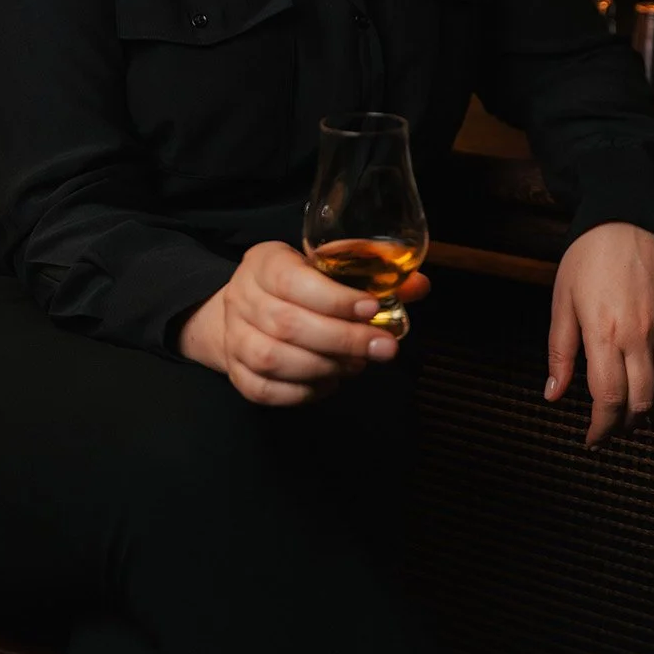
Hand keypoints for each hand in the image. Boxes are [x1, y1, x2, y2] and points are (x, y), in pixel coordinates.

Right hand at [177, 240, 430, 406]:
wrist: (246, 308)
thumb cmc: (297, 283)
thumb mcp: (326, 265)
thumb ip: (371, 274)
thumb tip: (419, 286)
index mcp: (265, 262)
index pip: (293, 280)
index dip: (335, 298)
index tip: (372, 308)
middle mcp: (242, 297)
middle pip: (287, 324)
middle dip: (343, 339)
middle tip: (382, 347)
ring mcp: (233, 337)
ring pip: (273, 359)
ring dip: (324, 366)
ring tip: (356, 365)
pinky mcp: (235, 372)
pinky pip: (265, 390)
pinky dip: (302, 391)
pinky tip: (330, 382)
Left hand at [544, 222, 653, 447]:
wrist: (628, 219)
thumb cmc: (588, 258)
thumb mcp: (562, 302)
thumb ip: (559, 353)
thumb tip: (553, 395)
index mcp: (605, 333)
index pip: (609, 399)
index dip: (601, 429)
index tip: (590, 439)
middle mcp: (640, 337)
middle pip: (641, 403)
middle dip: (623, 427)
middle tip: (607, 431)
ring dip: (649, 415)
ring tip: (629, 420)